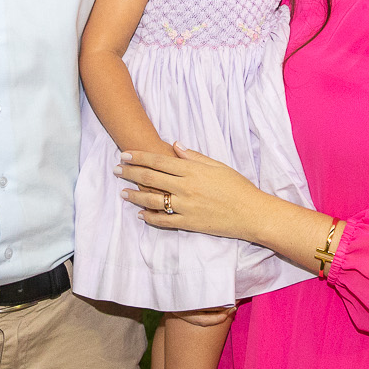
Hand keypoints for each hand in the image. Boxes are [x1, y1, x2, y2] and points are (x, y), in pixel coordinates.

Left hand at [119, 145, 262, 239]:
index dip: (139, 157)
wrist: (252, 213)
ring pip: (152, 201)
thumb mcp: (218, 165)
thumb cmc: (238, 187)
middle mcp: (185, 187)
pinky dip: (150, 218)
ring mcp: (186, 207)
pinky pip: (163, 221)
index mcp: (192, 170)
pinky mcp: (189, 223)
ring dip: (135, 196)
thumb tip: (175, 145)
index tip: (125, 155)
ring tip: (123, 193)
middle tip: (116, 170)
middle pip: (151, 178)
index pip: (159, 161)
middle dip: (130, 173)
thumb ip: (194, 156)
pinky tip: (140, 214)